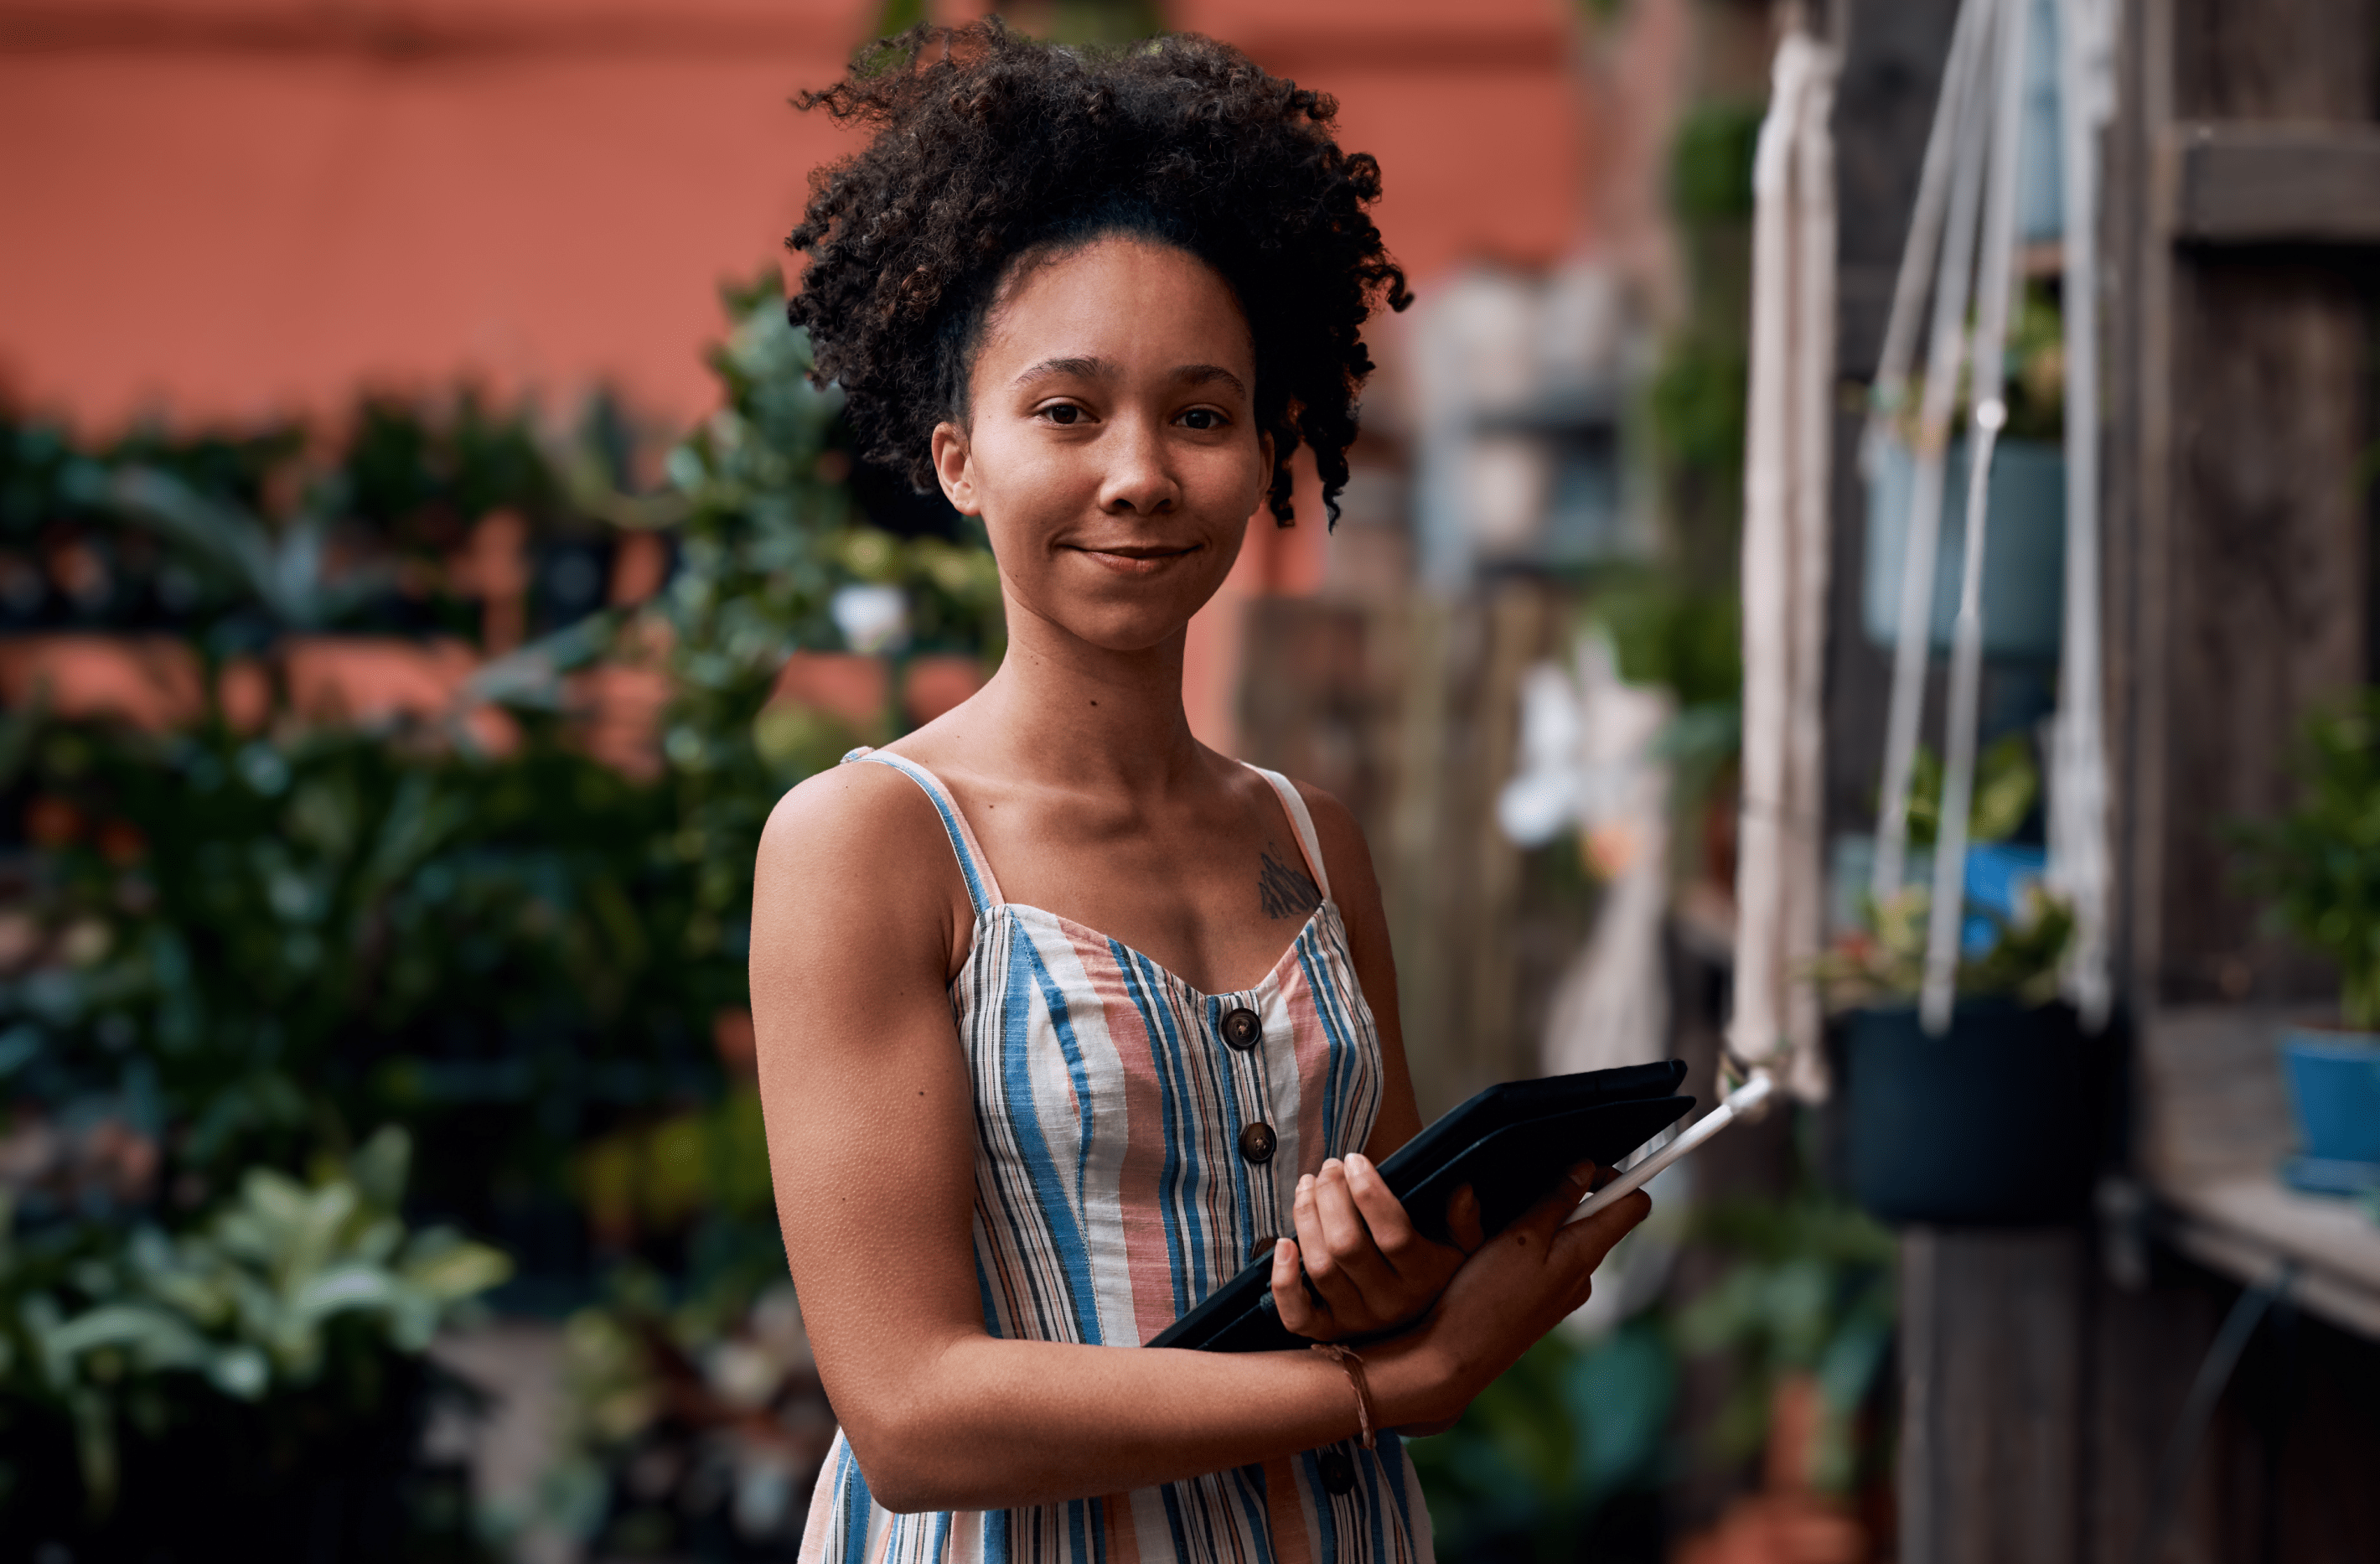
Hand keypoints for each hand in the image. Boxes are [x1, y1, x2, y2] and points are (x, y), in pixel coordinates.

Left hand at [1269, 1154, 1483, 1341]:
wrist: (1422, 1330)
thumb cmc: (1435, 1271)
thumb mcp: (1461, 1248)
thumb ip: (1463, 1221)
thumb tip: (1461, 1190)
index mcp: (1424, 1277)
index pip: (1393, 1234)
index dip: (1368, 1192)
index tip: (1355, 1160)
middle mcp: (1390, 1303)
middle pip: (1346, 1245)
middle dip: (1331, 1196)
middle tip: (1329, 1167)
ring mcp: (1357, 1320)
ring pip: (1320, 1268)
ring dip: (1306, 1218)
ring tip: (1308, 1186)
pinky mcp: (1328, 1332)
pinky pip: (1298, 1316)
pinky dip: (1284, 1282)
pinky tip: (1282, 1243)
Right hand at [1370, 1160, 1651, 1433]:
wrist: (1458, 1356)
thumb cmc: (1487, 1296)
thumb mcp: (1520, 1236)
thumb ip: (1556, 1201)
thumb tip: (1585, 1169)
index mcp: (1586, 1253)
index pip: (1635, 1205)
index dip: (1619, 1176)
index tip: (1587, 1165)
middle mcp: (1585, 1274)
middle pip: (1599, 1219)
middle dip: (1568, 1199)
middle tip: (1527, 1197)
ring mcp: (1567, 1292)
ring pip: (1568, 1240)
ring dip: (1543, 1224)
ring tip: (1502, 1233)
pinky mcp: (1546, 1304)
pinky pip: (1550, 1263)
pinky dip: (1531, 1249)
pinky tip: (1498, 1258)